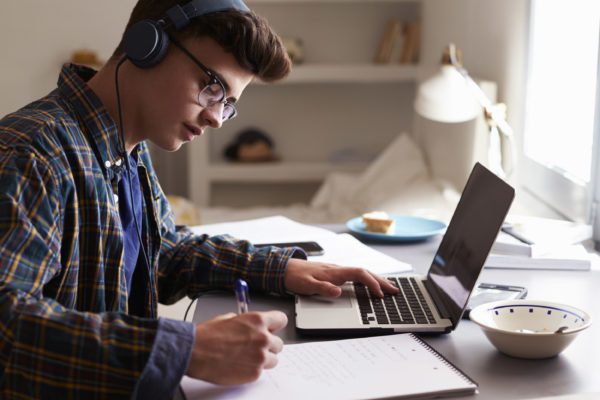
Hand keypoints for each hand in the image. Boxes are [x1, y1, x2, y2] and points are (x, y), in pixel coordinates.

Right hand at [186, 311, 286, 383]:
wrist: (195, 353)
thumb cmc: (208, 336)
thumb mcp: (229, 318)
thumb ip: (246, 322)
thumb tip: (251, 326)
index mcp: (258, 321)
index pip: (281, 320)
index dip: (275, 325)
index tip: (272, 328)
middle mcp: (263, 338)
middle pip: (279, 343)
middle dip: (268, 345)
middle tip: (255, 346)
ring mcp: (260, 357)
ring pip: (273, 359)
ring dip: (263, 359)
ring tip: (246, 358)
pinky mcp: (255, 373)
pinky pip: (261, 372)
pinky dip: (252, 370)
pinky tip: (239, 365)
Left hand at [284, 258, 399, 297]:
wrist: (284, 268)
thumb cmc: (295, 276)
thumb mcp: (306, 285)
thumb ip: (322, 288)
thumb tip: (338, 291)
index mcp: (334, 272)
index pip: (359, 274)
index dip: (371, 283)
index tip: (379, 294)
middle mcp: (338, 269)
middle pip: (364, 273)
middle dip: (380, 281)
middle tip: (395, 290)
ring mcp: (337, 271)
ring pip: (361, 273)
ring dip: (376, 280)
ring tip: (388, 287)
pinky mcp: (334, 274)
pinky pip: (356, 276)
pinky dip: (367, 280)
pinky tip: (369, 285)